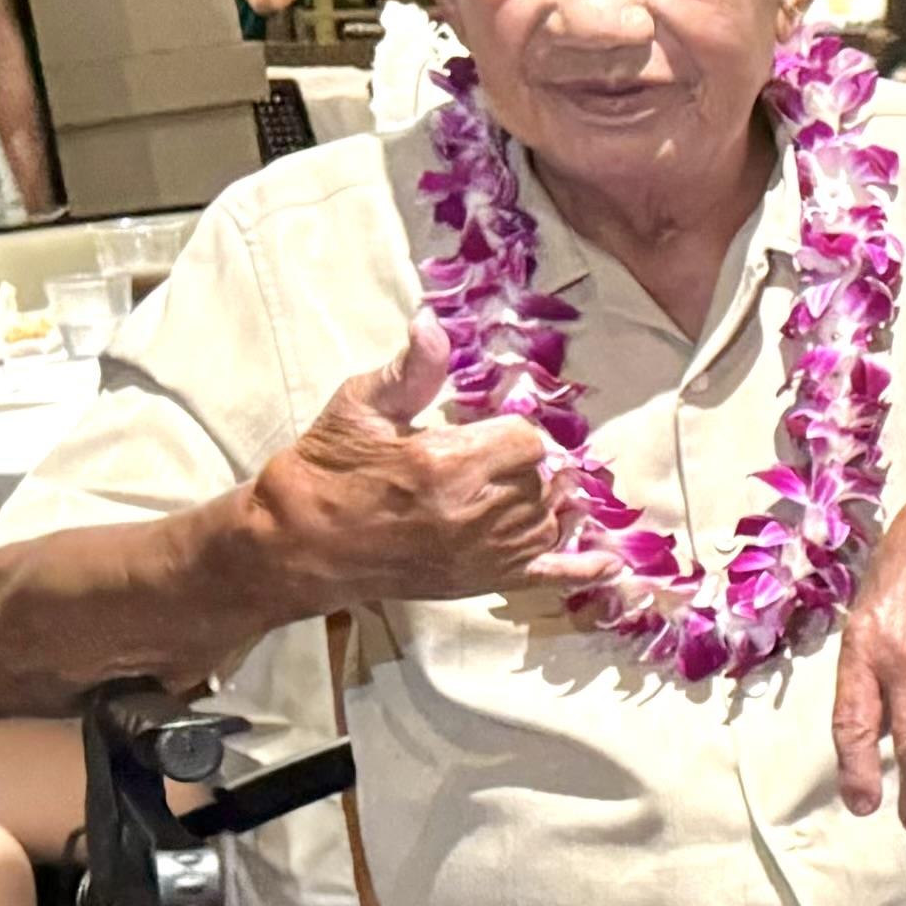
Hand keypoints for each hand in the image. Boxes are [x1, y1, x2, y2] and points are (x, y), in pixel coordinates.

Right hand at [245, 312, 568, 606]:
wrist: (296, 544)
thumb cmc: (324, 470)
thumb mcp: (359, 409)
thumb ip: (409, 372)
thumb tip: (434, 324)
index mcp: (447, 466)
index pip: (526, 439)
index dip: (513, 428)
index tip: (489, 424)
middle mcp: (475, 515)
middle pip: (542, 478)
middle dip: (527, 462)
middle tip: (497, 455)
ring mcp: (482, 554)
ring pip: (551, 519)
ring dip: (548, 500)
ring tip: (534, 484)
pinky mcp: (481, 581)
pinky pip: (548, 576)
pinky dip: (582, 568)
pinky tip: (609, 561)